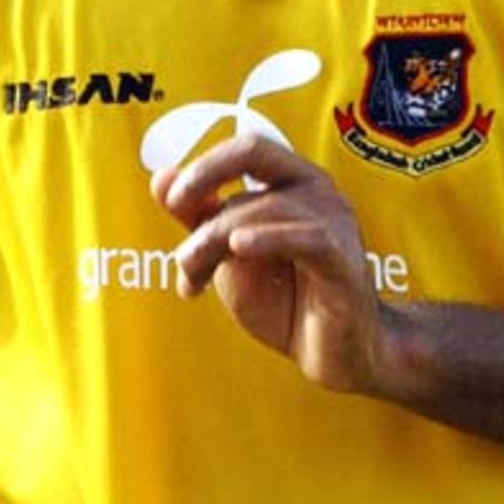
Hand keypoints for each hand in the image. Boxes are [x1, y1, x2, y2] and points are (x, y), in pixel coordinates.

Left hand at [152, 133, 385, 393]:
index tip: (173, 197)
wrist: (334, 357)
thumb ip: (201, 219)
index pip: (248, 147)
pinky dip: (268, 238)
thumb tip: (160, 178)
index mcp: (293, 182)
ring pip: (264, 206)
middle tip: (178, 207)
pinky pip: (307, 238)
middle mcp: (318, 191)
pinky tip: (239, 247)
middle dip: (208, 174)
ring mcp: (335, 223)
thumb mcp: (231, 258)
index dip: (207, 162)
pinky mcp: (342, 263)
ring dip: (214, 239)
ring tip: (192, 278)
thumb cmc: (287, 301)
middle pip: (255, 157)